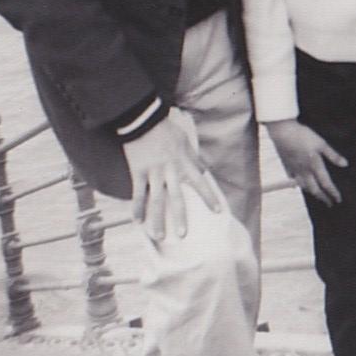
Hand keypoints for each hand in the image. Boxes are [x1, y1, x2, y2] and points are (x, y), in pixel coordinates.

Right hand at [123, 111, 220, 241]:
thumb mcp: (185, 142)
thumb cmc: (166, 130)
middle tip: (183, 235)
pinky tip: (137, 222)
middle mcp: (171, 170)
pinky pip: (138, 193)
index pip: (200, 183)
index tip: (218, 212)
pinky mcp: (138, 171)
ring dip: (157, 220)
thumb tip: (205, 170)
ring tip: (159, 236)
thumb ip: (195, 158)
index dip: (209, 197)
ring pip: (156, 200)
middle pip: (176, 198)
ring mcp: (154, 172)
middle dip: (180, 217)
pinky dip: (137, 208)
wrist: (143, 119)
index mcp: (184, 162)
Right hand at [265, 119, 346, 206]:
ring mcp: (295, 169)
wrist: (282, 132)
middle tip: (329, 204)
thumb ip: (333, 155)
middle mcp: (304, 171)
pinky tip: (298, 185)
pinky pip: (293, 179)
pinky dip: (297, 184)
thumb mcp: (321, 143)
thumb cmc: (303, 136)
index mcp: (315, 166)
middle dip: (323, 197)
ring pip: (304, 186)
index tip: (338, 200)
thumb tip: (345, 164)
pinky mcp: (287, 165)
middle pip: (314, 189)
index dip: (333, 193)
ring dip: (311, 193)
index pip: (326, 183)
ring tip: (317, 196)